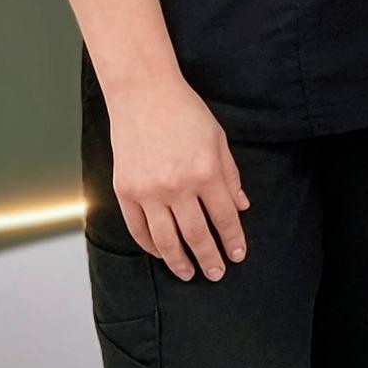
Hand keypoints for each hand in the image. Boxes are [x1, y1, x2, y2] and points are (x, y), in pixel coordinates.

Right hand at [107, 73, 250, 280]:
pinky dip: (150, 246)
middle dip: (210, 258)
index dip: (233, 240)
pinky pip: (139, 229)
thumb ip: (230, 175)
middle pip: (197, 235)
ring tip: (189, 273)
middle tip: (216, 274)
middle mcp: (177, 185)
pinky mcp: (126, 191)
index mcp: (205, 171)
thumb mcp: (218, 139)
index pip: (224, 217)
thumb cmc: (184, 112)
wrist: (143, 94)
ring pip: (166, 240)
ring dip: (179, 261)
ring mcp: (149, 191)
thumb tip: (241, 207)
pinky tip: (161, 252)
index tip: (237, 256)